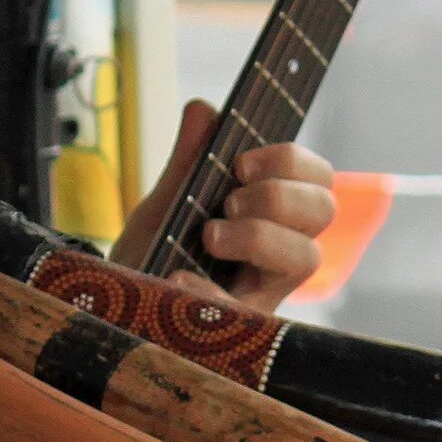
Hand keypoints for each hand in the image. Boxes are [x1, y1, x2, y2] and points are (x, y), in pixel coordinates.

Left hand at [117, 98, 336, 313]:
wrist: (117, 309)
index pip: (318, 180)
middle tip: (228, 203)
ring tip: (209, 237)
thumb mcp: (165, 204)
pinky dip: (212, 291)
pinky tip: (178, 280)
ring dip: (259, 235)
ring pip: (306, 257)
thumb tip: (203, 109)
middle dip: (277, 195)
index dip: (292, 162)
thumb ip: (187, 162)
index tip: (240, 165)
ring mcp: (266, 294)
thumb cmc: (152, 256)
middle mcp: (280, 256)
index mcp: (273, 218)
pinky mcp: (242, 332)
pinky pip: (248, 313)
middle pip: (324, 210)